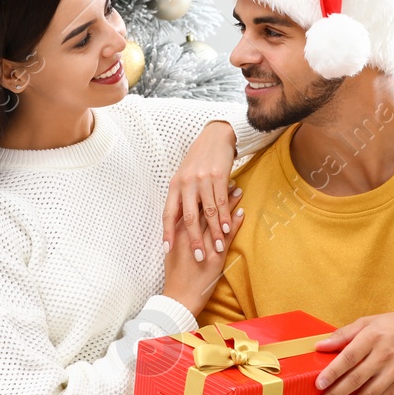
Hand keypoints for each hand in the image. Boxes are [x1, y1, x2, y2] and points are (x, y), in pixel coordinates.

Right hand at [162, 187, 243, 315]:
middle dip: (217, 191)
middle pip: (205, 207)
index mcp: (178, 232)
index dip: (203, 192)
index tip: (211, 179)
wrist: (179, 298)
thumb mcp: (172, 250)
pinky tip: (242, 212)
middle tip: (228, 178)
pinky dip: (235, 222)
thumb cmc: (175, 275)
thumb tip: (182, 220)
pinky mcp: (215, 256)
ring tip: (238, 190)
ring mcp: (203, 244)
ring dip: (228, 203)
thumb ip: (176, 233)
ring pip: (217, 218)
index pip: (192, 206)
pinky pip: (227, 235)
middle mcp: (190, 235)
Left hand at [163, 121, 240, 262]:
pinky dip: (223, 218)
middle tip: (198, 257)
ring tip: (216, 248)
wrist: (215, 137)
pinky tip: (226, 230)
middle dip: (193, 240)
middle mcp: (186, 183)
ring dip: (213, 233)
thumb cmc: (199, 160)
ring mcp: (202, 180)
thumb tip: (178, 221)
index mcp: (175, 185)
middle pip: (188, 217)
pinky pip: (220, 202)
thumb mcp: (185, 177)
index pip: (169, 213)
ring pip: (207, 213)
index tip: (168, 251)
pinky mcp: (218, 177)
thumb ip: (182, 198)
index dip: (167, 233)